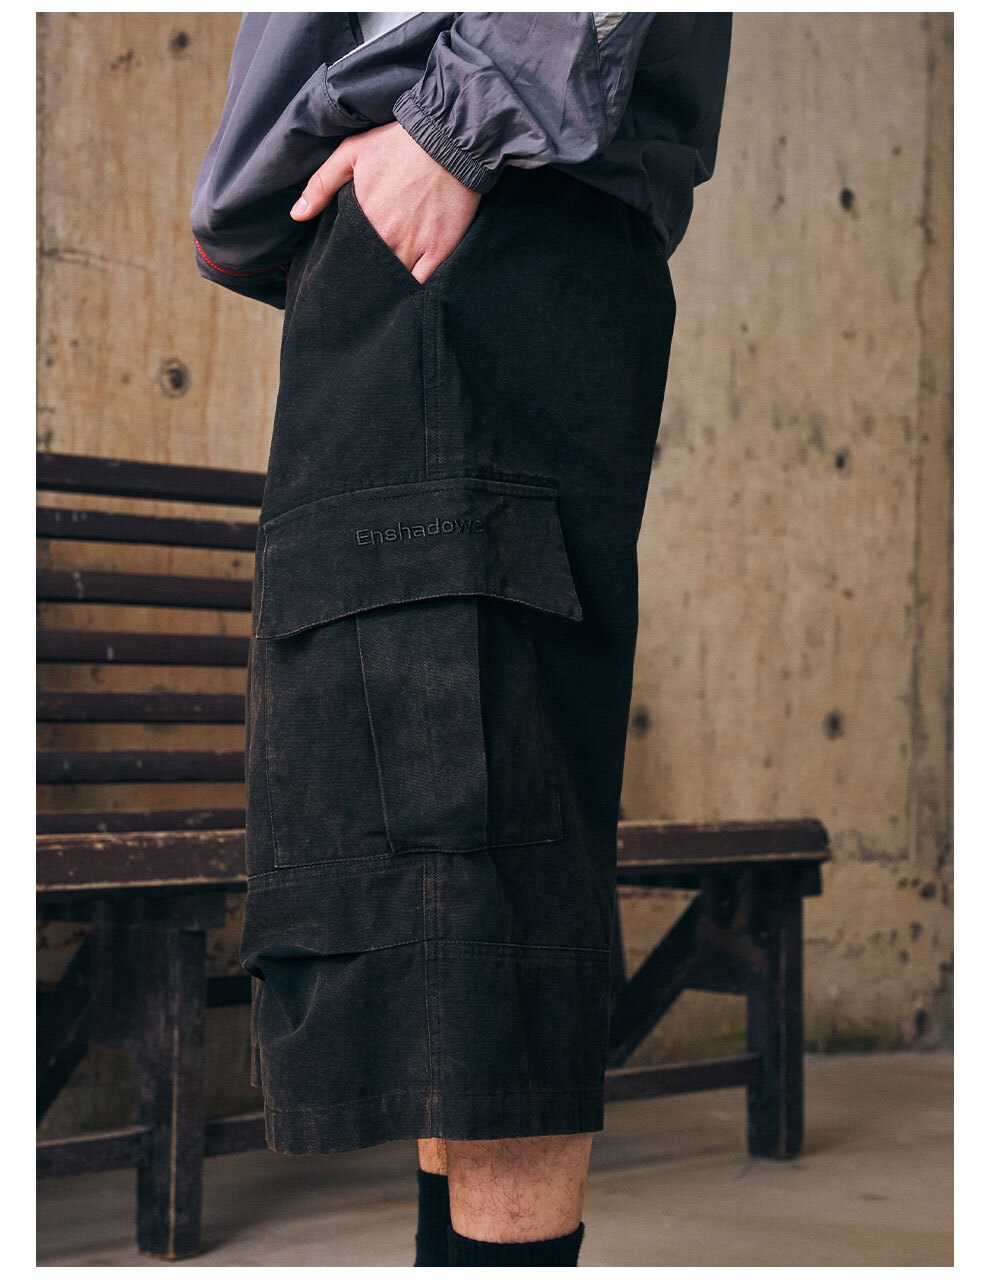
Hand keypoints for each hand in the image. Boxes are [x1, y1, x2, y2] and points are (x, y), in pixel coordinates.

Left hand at [290, 122, 482, 284]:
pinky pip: (422, 282)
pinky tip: (406, 288)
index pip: (346, 254)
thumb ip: (322, 184)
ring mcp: (415, 247)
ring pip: (394, 281)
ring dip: (387, 283)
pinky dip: (413, 288)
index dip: (345, 260)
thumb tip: (297, 214)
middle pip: (369, 271)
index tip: (345, 262)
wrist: (448, 139)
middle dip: (365, 275)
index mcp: (364, 219)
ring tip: (381, 285)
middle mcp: (388, 239)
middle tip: (363, 276)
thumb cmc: (399, 143)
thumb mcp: (352, 153)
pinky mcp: (440, 250)